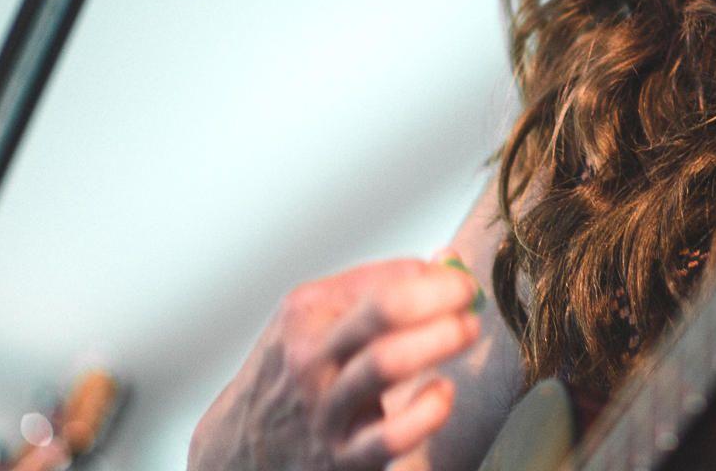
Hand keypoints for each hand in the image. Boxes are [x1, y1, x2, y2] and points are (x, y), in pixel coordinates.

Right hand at [188, 257, 482, 470]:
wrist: (245, 442)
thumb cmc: (297, 369)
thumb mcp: (318, 316)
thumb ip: (379, 286)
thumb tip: (443, 264)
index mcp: (308, 315)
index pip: (384, 284)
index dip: (437, 280)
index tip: (463, 283)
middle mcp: (312, 359)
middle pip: (384, 312)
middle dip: (440, 300)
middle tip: (469, 301)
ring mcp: (326, 410)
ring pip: (386, 364)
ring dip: (440, 340)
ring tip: (465, 331)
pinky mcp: (343, 459)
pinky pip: (391, 436)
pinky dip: (427, 412)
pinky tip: (441, 393)